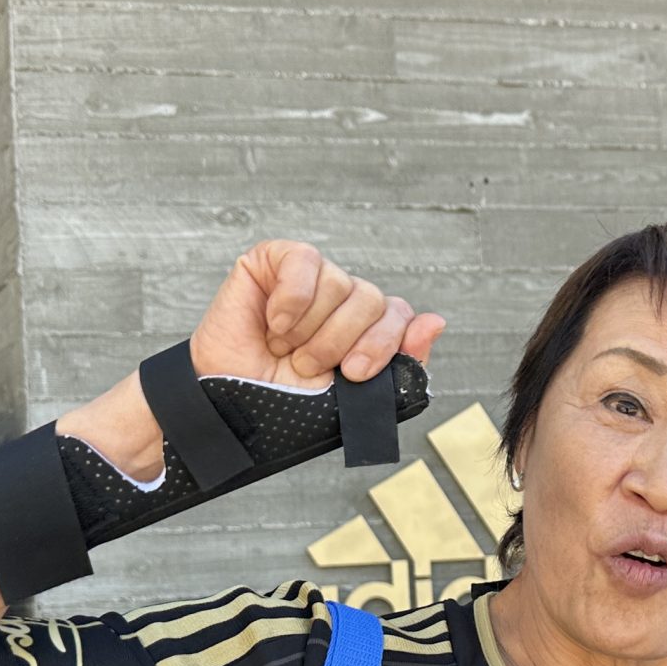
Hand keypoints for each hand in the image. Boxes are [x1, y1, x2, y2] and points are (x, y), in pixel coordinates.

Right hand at [190, 240, 445, 386]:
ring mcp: (312, 277)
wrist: (229, 405)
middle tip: (305, 366)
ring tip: (282, 348)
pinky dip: (292, 299)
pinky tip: (274, 323)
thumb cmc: (285, 402)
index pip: (399, 315)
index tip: (354, 374)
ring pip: (340, 283)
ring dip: (308, 330)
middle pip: (372, 299)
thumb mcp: (353, 397)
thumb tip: (436, 321)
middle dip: (338, 343)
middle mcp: (344, 298)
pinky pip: (304, 261)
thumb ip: (399, 364)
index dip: (381, 344)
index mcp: (367, 328)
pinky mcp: (275, 260)